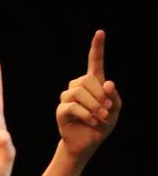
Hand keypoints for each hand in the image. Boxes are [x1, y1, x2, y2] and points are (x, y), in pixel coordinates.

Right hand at [55, 29, 119, 158]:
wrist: (87, 143)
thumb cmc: (102, 124)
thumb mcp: (115, 110)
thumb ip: (114, 97)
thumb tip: (108, 84)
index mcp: (94, 84)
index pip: (94, 62)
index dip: (97, 47)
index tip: (100, 33)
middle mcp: (78, 87)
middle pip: (86, 79)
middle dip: (100, 94)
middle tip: (107, 109)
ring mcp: (68, 98)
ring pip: (79, 92)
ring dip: (93, 105)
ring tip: (101, 116)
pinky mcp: (61, 110)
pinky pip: (72, 106)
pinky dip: (86, 113)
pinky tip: (92, 121)